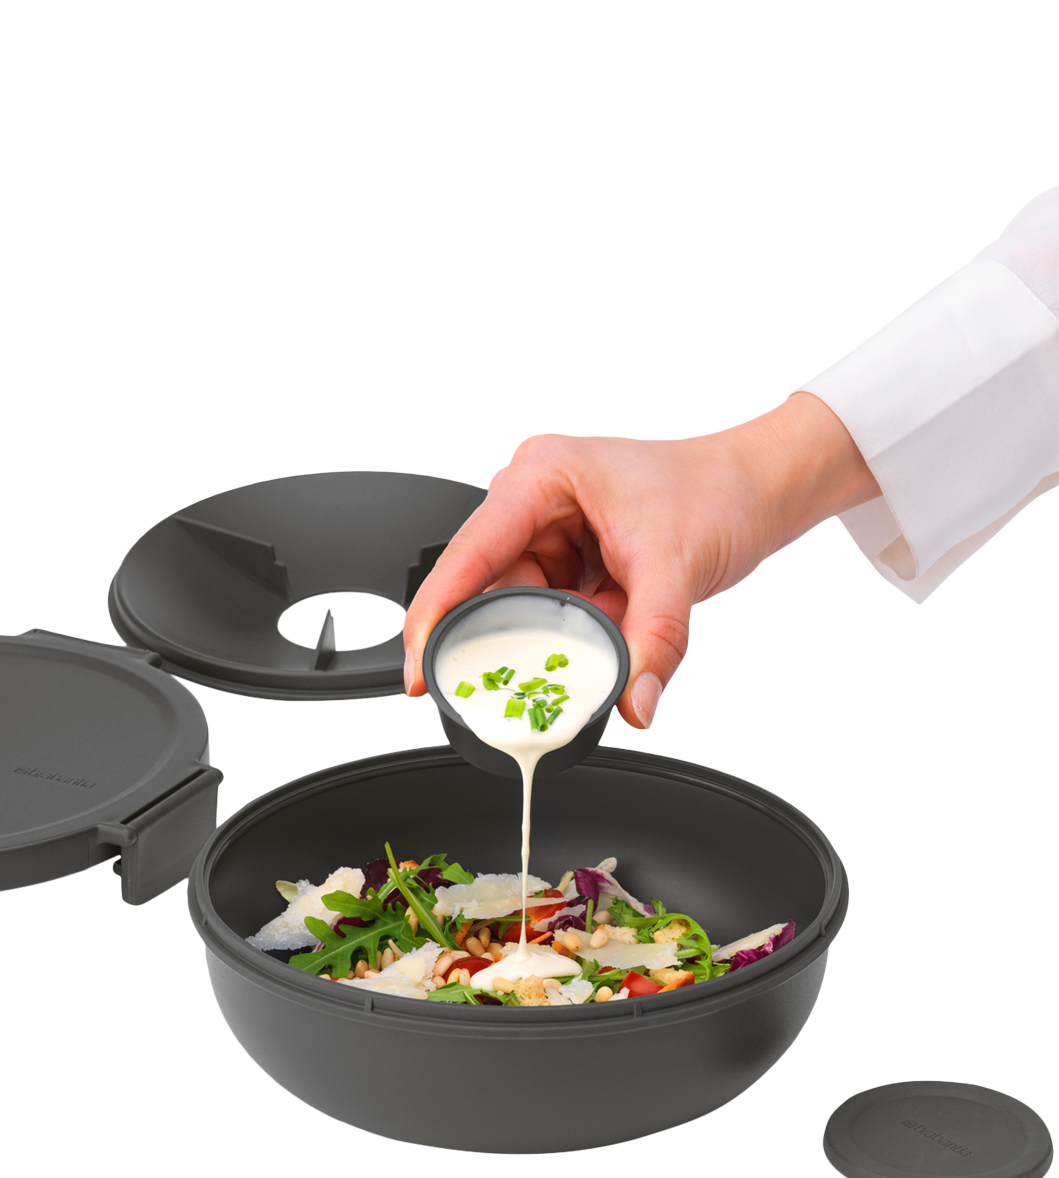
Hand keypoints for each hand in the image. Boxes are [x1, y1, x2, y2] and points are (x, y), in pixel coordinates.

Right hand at [404, 393, 876, 727]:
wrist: (759, 488)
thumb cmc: (716, 490)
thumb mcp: (677, 569)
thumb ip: (653, 643)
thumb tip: (632, 701)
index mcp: (542, 476)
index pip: (470, 552)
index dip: (436, 612)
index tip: (419, 666)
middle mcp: (537, 498)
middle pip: (491, 585)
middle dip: (511, 636)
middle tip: (518, 683)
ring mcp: (553, 528)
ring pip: (525, 605)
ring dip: (554, 636)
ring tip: (595, 639)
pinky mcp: (573, 557)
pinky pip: (555, 610)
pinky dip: (577, 635)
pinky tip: (605, 636)